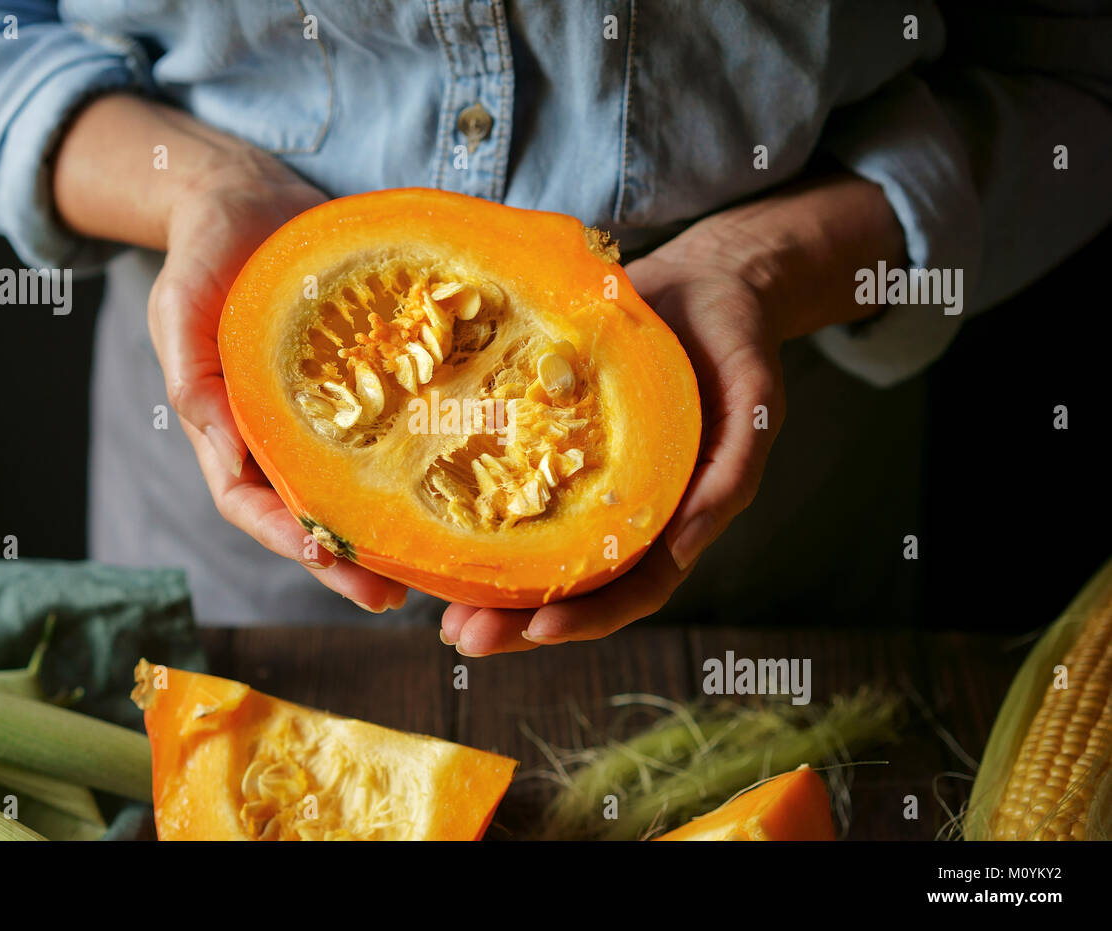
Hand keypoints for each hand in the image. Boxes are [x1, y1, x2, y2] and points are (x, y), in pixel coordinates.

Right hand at [53, 95, 407, 610]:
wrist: (251, 200)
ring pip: (352, 485)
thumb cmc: (205, 252)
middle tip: (389, 597)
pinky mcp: (366, 383)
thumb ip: (188, 371)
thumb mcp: (180, 303)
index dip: (280, 534)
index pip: (246, 502)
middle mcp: (277, 433)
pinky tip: (456, 483)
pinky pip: (389, 431)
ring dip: (383, 529)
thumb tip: (221, 449)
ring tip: (427, 566)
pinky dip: (412, 464)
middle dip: (343, 560)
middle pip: (306, 513)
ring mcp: (323, 413)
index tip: (320, 554)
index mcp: (225, 427)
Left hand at [441, 234, 784, 654]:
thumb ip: (731, 475)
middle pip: (570, 585)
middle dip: (516, 620)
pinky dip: (474, 506)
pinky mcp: (547, 436)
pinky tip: (432, 519)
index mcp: (672, 516)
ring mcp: (581, 476)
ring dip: (486, 581)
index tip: (539, 630)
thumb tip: (684, 551)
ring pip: (532, 546)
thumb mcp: (755, 403)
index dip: (588, 617)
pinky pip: (509, 479)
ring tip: (434, 605)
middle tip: (459, 636)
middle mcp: (620, 509)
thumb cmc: (741, 343)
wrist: (707, 279)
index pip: (632, 589)